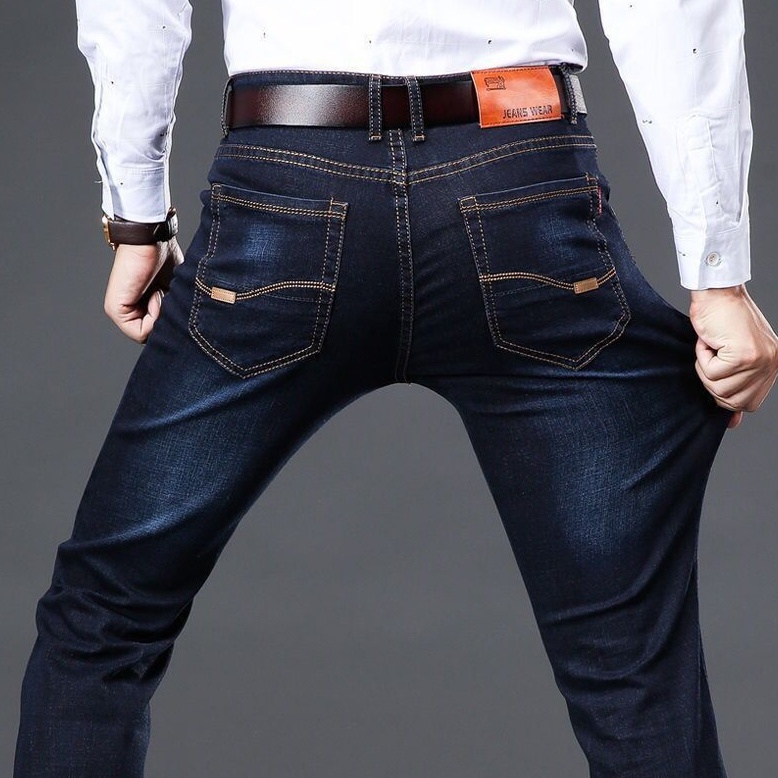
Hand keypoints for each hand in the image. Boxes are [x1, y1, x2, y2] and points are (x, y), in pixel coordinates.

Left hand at [104, 238, 183, 342]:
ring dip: (161, 314)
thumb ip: (171, 310)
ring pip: (147, 334)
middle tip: (166, 293)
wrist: (150, 240)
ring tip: (160, 290)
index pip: (156, 330)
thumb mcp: (173, 291)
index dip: (170, 319)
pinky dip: (155, 314)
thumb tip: (180, 329)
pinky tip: (155, 293)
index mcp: (137, 306)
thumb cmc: (164, 258)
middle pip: (152, 334)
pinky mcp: (115, 310)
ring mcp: (118, 312)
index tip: (171, 295)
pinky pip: (140, 331)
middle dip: (166, 318)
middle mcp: (125, 311)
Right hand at [690, 284, 777, 428]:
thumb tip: (733, 424)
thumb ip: (737, 388)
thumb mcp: (731, 358)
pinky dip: (702, 357)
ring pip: (719, 388)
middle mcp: (773, 365)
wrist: (716, 292)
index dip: (724, 394)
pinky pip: (711, 372)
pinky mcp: (744, 354)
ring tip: (713, 346)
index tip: (718, 372)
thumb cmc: (719, 320)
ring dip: (705, 367)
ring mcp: (761, 360)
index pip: (748, 405)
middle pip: (732, 401)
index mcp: (773, 366)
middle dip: (712, 382)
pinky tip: (710, 341)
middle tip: (713, 356)